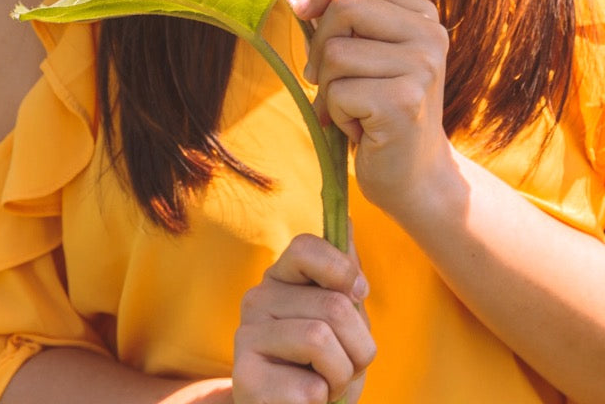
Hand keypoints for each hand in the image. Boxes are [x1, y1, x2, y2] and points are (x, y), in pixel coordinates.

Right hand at [232, 234, 373, 403]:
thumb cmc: (321, 364)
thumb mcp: (340, 316)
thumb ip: (342, 271)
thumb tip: (348, 219)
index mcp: (280, 278)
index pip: (306, 247)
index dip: (343, 269)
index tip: (359, 293)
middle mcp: (256, 300)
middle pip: (333, 304)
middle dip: (358, 346)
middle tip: (343, 364)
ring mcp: (245, 338)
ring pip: (321, 340)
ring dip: (341, 375)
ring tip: (325, 383)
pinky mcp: (246, 379)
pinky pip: (310, 388)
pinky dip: (322, 401)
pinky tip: (305, 401)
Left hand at [295, 0, 455, 220]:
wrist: (414, 176)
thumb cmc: (379, 109)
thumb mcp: (366, 52)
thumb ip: (342, 12)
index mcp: (422, 15)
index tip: (305, 11)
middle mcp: (429, 35)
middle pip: (345, 6)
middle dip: (320, 44)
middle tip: (327, 79)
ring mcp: (421, 68)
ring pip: (335, 52)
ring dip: (328, 87)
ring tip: (351, 107)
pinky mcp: (403, 103)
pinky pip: (337, 92)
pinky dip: (334, 114)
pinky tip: (359, 128)